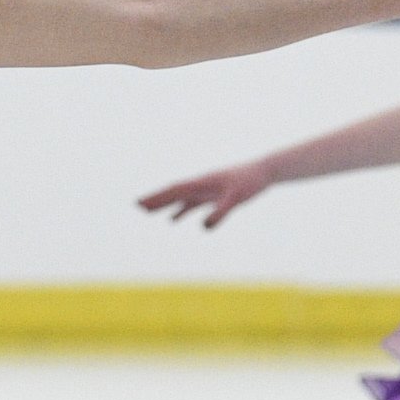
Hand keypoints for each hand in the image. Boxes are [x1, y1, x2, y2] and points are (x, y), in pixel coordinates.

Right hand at [138, 162, 276, 229]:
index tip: (141, 203)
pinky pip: (192, 204)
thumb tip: (202, 228)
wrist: (264, 171)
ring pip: (180, 198)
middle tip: (136, 206)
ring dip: (164, 204)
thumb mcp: (236, 199)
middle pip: (173, 193)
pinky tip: (173, 220)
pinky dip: (180, 210)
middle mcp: (200, 185)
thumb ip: (220, 212)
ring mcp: (206, 189)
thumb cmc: (250, 182)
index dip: (158, 198)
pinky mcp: (213, 195)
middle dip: (155, 199)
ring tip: (146, 211)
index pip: (175, 191)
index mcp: (202, 183)